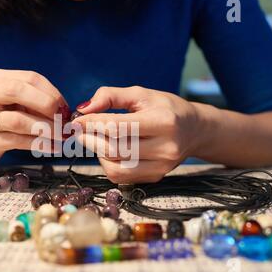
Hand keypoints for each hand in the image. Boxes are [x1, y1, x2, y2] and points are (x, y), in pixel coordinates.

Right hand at [0, 70, 66, 163]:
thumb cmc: (1, 116)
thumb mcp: (15, 102)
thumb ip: (37, 101)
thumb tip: (67, 112)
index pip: (30, 78)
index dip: (53, 93)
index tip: (66, 109)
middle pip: (18, 91)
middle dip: (47, 105)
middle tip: (64, 120)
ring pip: (18, 120)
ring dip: (46, 128)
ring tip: (62, 136)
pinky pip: (17, 141)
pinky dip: (39, 144)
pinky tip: (53, 148)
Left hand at [73, 86, 202, 182]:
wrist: (194, 130)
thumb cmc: (165, 108)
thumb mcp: (141, 94)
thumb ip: (110, 96)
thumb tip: (83, 109)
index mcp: (163, 122)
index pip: (119, 126)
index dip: (93, 123)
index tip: (76, 120)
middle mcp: (165, 147)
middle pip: (115, 149)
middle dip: (90, 138)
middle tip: (79, 130)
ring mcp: (161, 167)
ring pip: (115, 166)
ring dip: (97, 152)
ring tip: (93, 139)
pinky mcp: (155, 178)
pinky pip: (121, 176)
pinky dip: (107, 163)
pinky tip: (107, 150)